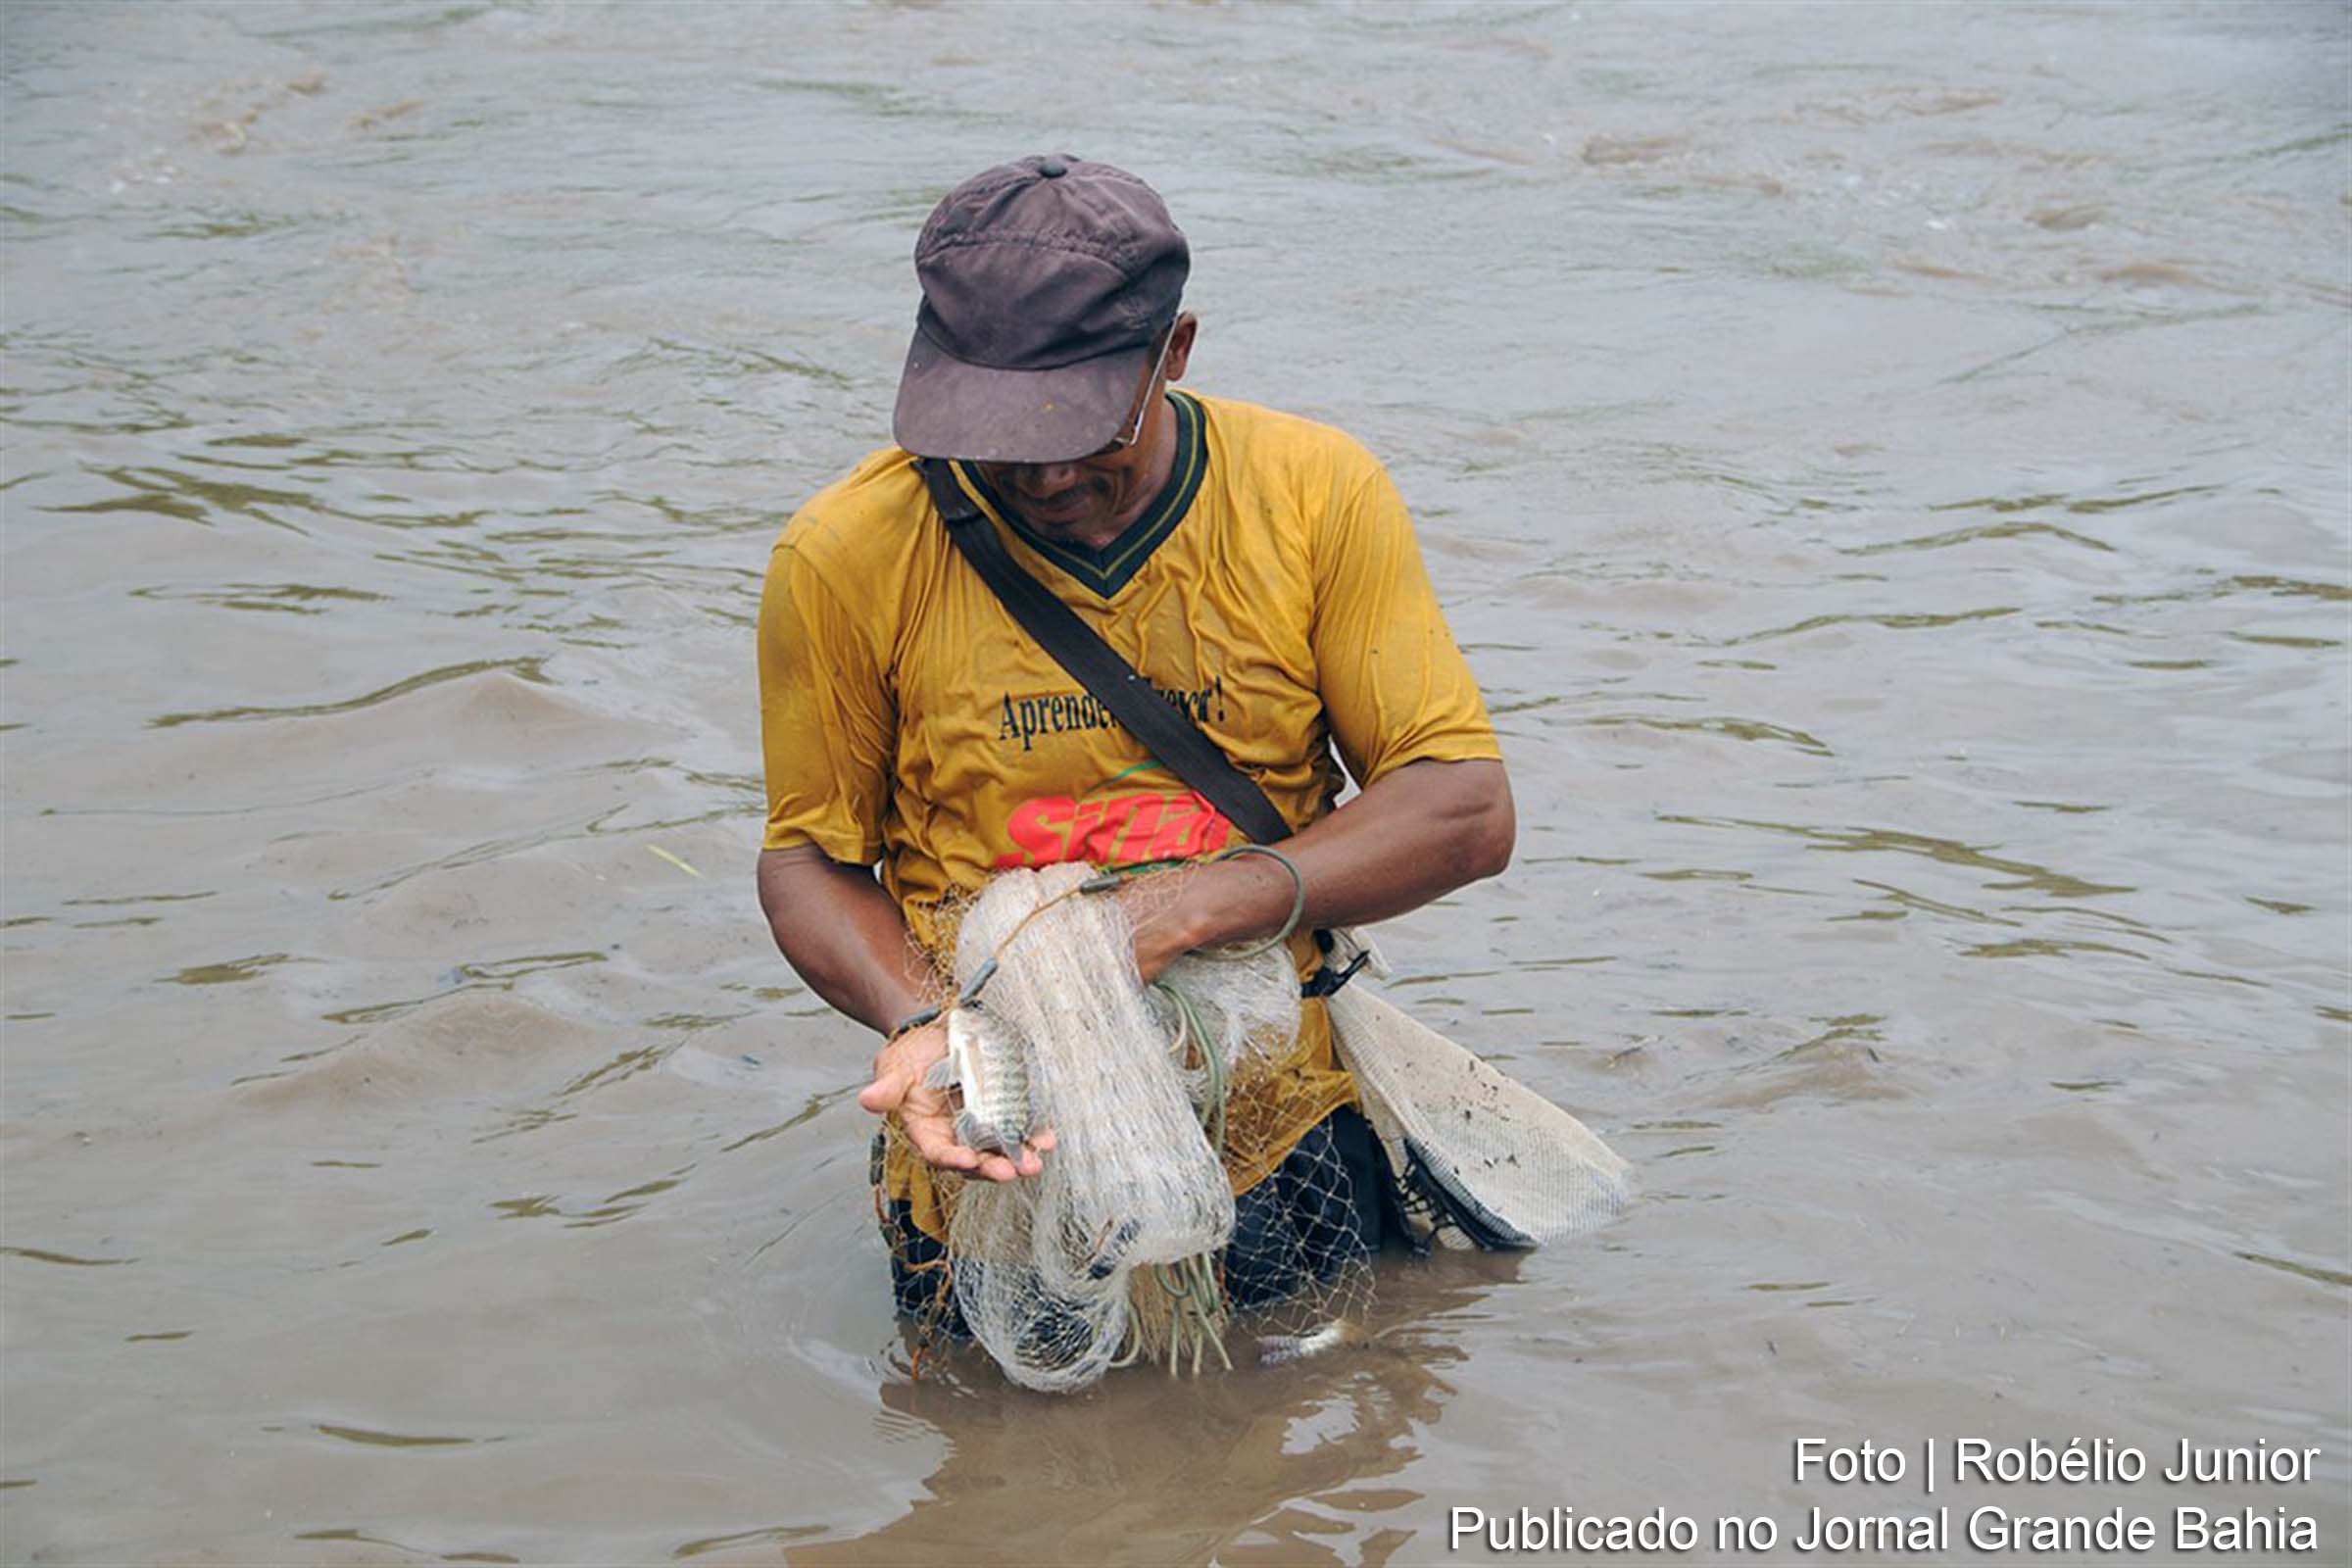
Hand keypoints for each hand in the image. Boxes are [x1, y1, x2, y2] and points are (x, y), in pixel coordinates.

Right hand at [856, 1016, 1052, 1182]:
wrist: (933, 1035)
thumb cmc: (909, 1056)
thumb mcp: (893, 1068)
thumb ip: (886, 1088)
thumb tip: (868, 1099)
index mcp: (927, 1131)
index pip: (938, 1152)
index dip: (953, 1158)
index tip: (969, 1160)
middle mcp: (956, 1135)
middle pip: (975, 1160)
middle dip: (994, 1167)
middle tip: (1012, 1171)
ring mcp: (981, 1126)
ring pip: (1001, 1150)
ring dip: (1019, 1158)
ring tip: (1036, 1160)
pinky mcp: (1002, 1111)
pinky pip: (1019, 1128)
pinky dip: (1033, 1135)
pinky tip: (1046, 1138)